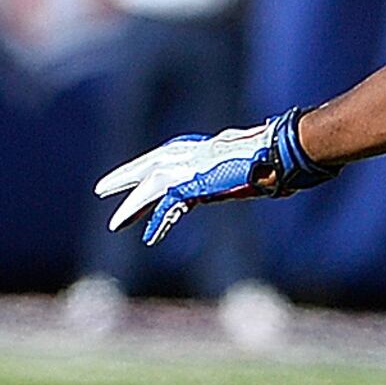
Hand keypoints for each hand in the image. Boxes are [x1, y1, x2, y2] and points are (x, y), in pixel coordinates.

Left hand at [96, 110, 332, 245]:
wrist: (283, 150)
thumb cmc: (279, 156)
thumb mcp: (253, 167)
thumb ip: (243, 174)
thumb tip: (265, 180)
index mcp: (208, 147)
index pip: (170, 155)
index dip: (150, 167)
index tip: (139, 176)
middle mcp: (195, 152)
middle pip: (152, 163)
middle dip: (127, 176)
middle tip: (102, 188)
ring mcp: (193, 164)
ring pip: (152, 184)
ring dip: (132, 205)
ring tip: (115, 224)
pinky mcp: (194, 181)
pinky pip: (167, 204)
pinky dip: (158, 220)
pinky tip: (150, 237)